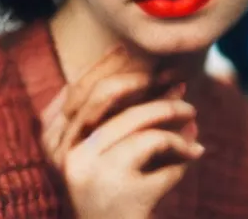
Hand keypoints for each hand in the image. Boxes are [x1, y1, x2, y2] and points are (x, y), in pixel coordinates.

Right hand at [40, 48, 202, 218]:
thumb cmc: (106, 197)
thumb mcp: (97, 153)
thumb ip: (111, 118)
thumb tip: (160, 78)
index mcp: (51, 139)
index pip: (76, 89)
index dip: (102, 66)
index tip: (127, 49)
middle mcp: (63, 152)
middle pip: (103, 97)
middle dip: (142, 81)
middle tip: (174, 78)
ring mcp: (88, 170)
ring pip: (135, 121)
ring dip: (170, 112)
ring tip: (192, 112)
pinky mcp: (118, 189)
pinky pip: (156, 148)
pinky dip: (181, 147)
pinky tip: (196, 151)